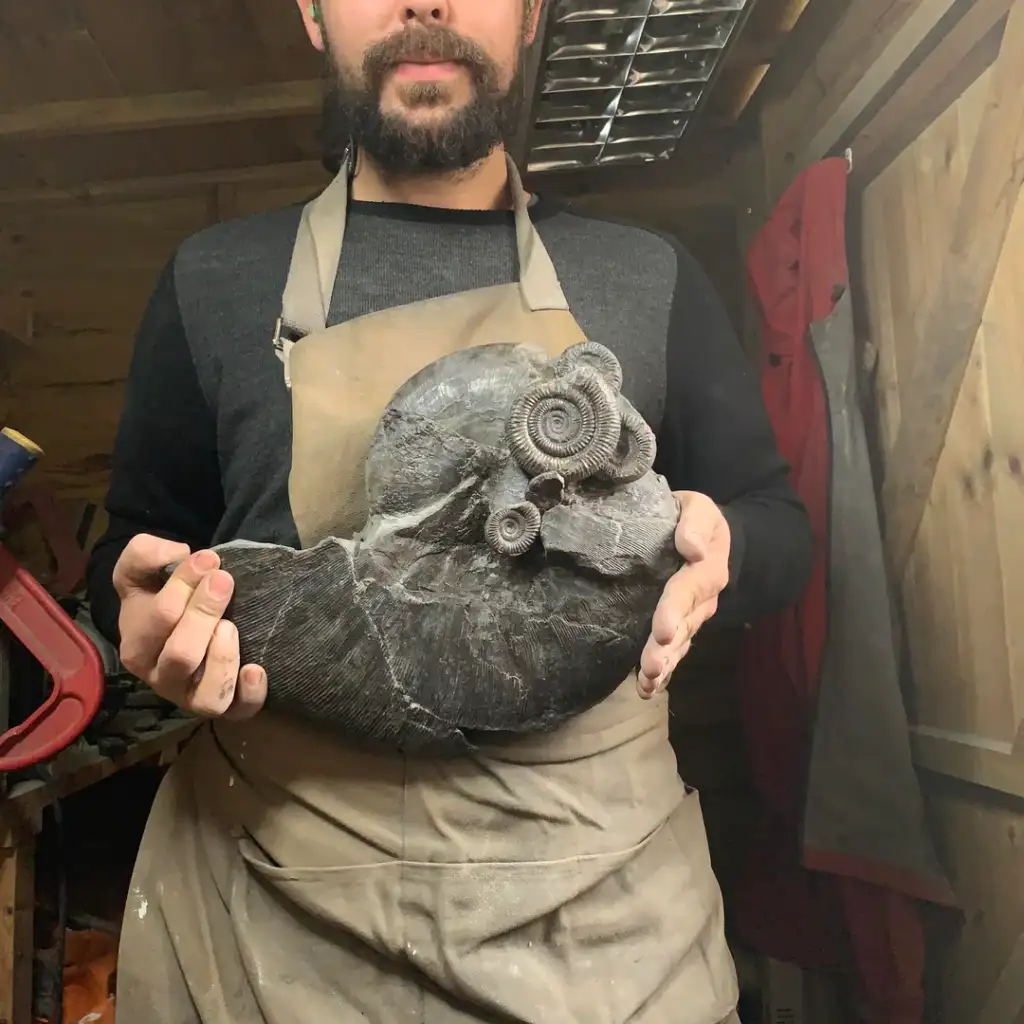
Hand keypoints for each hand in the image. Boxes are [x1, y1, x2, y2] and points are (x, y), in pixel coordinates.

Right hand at [113, 534, 266, 719]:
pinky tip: (256, 668)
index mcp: (137, 646)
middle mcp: (162, 678)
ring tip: (231, 626)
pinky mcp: (227, 706)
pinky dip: (250, 695)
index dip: (185, 584)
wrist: (178, 625)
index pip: (159, 618)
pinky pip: (238, 711)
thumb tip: (177, 553)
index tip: (208, 559)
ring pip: (206, 696)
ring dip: (222, 658)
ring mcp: (193, 696)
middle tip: (224, 580)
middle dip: (204, 613)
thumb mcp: (140, 571)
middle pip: (181, 656)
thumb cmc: (159, 597)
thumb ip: (144, 554)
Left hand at [637, 492, 730, 697]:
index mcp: (707, 569)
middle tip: (650, 667)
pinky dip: (662, 671)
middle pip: (684, 626)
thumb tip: (692, 547)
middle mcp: (704, 599)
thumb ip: (695, 522)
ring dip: (664, 665)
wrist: (707, 537)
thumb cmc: (696, 519)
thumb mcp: (699, 507)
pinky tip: (646, 688)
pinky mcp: (682, 626)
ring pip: (680, 645)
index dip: (675, 611)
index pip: (689, 590)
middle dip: (666, 649)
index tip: (663, 631)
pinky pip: (675, 651)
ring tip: (647, 683)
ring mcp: (694, 617)